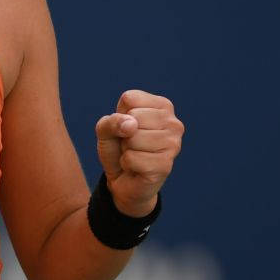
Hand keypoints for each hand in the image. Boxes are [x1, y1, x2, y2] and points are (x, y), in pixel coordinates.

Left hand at [95, 89, 183, 216]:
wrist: (123, 181)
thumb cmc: (118, 148)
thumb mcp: (105, 129)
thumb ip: (111, 121)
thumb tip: (131, 125)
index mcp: (162, 106)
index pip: (130, 99)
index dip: (119, 115)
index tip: (127, 127)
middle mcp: (173, 123)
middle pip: (133, 117)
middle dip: (123, 134)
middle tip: (131, 144)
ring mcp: (173, 144)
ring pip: (133, 138)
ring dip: (126, 150)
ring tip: (135, 154)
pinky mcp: (166, 165)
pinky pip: (132, 158)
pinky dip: (127, 164)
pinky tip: (137, 167)